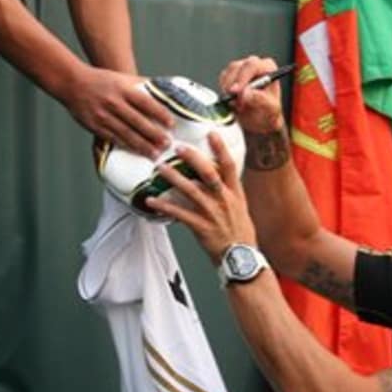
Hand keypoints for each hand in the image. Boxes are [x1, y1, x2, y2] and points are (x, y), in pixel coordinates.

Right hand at [64, 67, 172, 157]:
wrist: (73, 83)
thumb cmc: (101, 80)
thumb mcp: (122, 78)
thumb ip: (142, 84)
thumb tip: (165, 89)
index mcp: (123, 89)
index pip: (146, 102)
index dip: (159, 114)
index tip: (171, 124)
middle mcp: (114, 102)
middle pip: (138, 121)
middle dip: (154, 134)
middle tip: (167, 144)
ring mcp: (103, 116)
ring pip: (126, 133)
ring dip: (142, 145)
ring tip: (155, 153)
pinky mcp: (95, 126)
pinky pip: (113, 138)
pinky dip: (126, 146)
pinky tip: (136, 152)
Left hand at [147, 133, 256, 263]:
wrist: (241, 258)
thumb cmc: (240, 234)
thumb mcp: (240, 208)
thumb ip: (227, 191)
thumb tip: (214, 176)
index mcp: (235, 193)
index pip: (229, 166)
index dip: (220, 149)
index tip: (211, 133)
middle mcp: (224, 200)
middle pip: (208, 173)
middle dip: (193, 158)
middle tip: (178, 147)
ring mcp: (212, 213)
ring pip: (191, 191)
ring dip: (174, 178)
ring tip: (160, 168)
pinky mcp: (201, 227)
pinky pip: (179, 214)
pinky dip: (164, 206)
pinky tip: (151, 201)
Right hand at [218, 56, 285, 133]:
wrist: (260, 120)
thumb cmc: (269, 112)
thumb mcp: (269, 108)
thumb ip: (259, 99)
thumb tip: (245, 92)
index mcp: (267, 68)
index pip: (252, 66)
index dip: (242, 77)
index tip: (235, 91)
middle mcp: (254, 65)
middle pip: (236, 67)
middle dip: (232, 85)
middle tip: (232, 100)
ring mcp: (241, 69)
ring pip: (227, 74)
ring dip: (228, 90)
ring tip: (238, 105)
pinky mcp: (231, 75)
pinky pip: (223, 80)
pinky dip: (224, 91)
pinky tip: (233, 101)